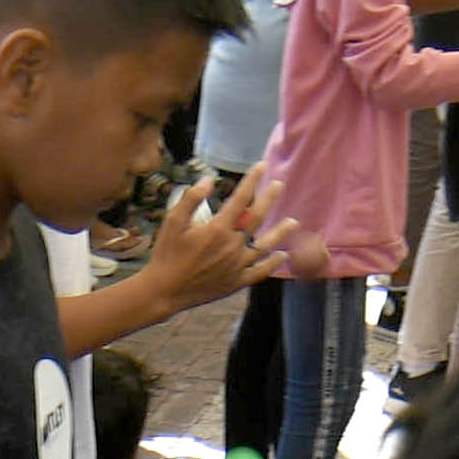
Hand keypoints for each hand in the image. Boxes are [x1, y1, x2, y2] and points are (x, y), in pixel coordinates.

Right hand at [134, 171, 293, 316]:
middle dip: (269, 199)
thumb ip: (191, 198)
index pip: (240, 199)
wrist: (164, 292)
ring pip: (265, 246)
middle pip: (257, 218)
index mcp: (218, 229)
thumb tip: (209, 179)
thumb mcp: (172, 222)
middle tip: (279, 185)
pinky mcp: (237, 282)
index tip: (261, 166)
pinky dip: (272, 263)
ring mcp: (237, 265)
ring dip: (280, 232)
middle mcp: (232, 246)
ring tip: (294, 222)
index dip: (252, 181)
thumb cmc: (166, 254)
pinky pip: (260, 271)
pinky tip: (281, 256)